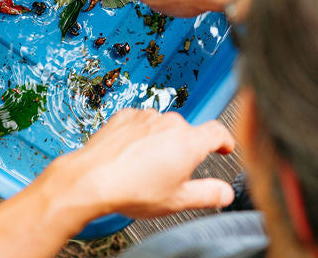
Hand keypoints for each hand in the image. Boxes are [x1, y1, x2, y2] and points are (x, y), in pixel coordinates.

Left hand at [61, 109, 234, 217]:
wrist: (92, 179)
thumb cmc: (132, 190)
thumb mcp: (177, 201)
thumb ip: (207, 195)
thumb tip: (224, 193)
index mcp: (189, 142)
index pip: (217, 132)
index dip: (224, 140)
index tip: (224, 146)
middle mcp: (170, 123)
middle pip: (186, 133)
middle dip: (182, 150)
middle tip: (171, 174)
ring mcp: (147, 117)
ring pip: (162, 128)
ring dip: (160, 142)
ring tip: (145, 168)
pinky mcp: (126, 116)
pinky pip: (141, 123)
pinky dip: (140, 136)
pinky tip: (130, 156)